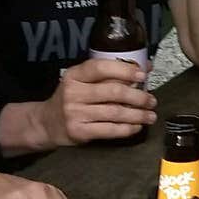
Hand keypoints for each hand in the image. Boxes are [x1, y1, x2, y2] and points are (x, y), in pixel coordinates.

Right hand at [40, 60, 156, 146]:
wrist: (47, 123)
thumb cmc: (73, 99)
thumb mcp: (84, 81)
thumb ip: (111, 74)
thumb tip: (145, 66)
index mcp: (75, 75)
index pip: (100, 67)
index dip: (124, 70)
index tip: (142, 75)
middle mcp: (73, 92)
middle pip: (113, 92)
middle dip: (138, 96)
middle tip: (151, 100)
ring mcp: (75, 113)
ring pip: (115, 112)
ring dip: (138, 114)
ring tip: (150, 115)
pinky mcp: (78, 131)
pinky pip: (109, 130)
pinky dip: (127, 128)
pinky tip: (136, 127)